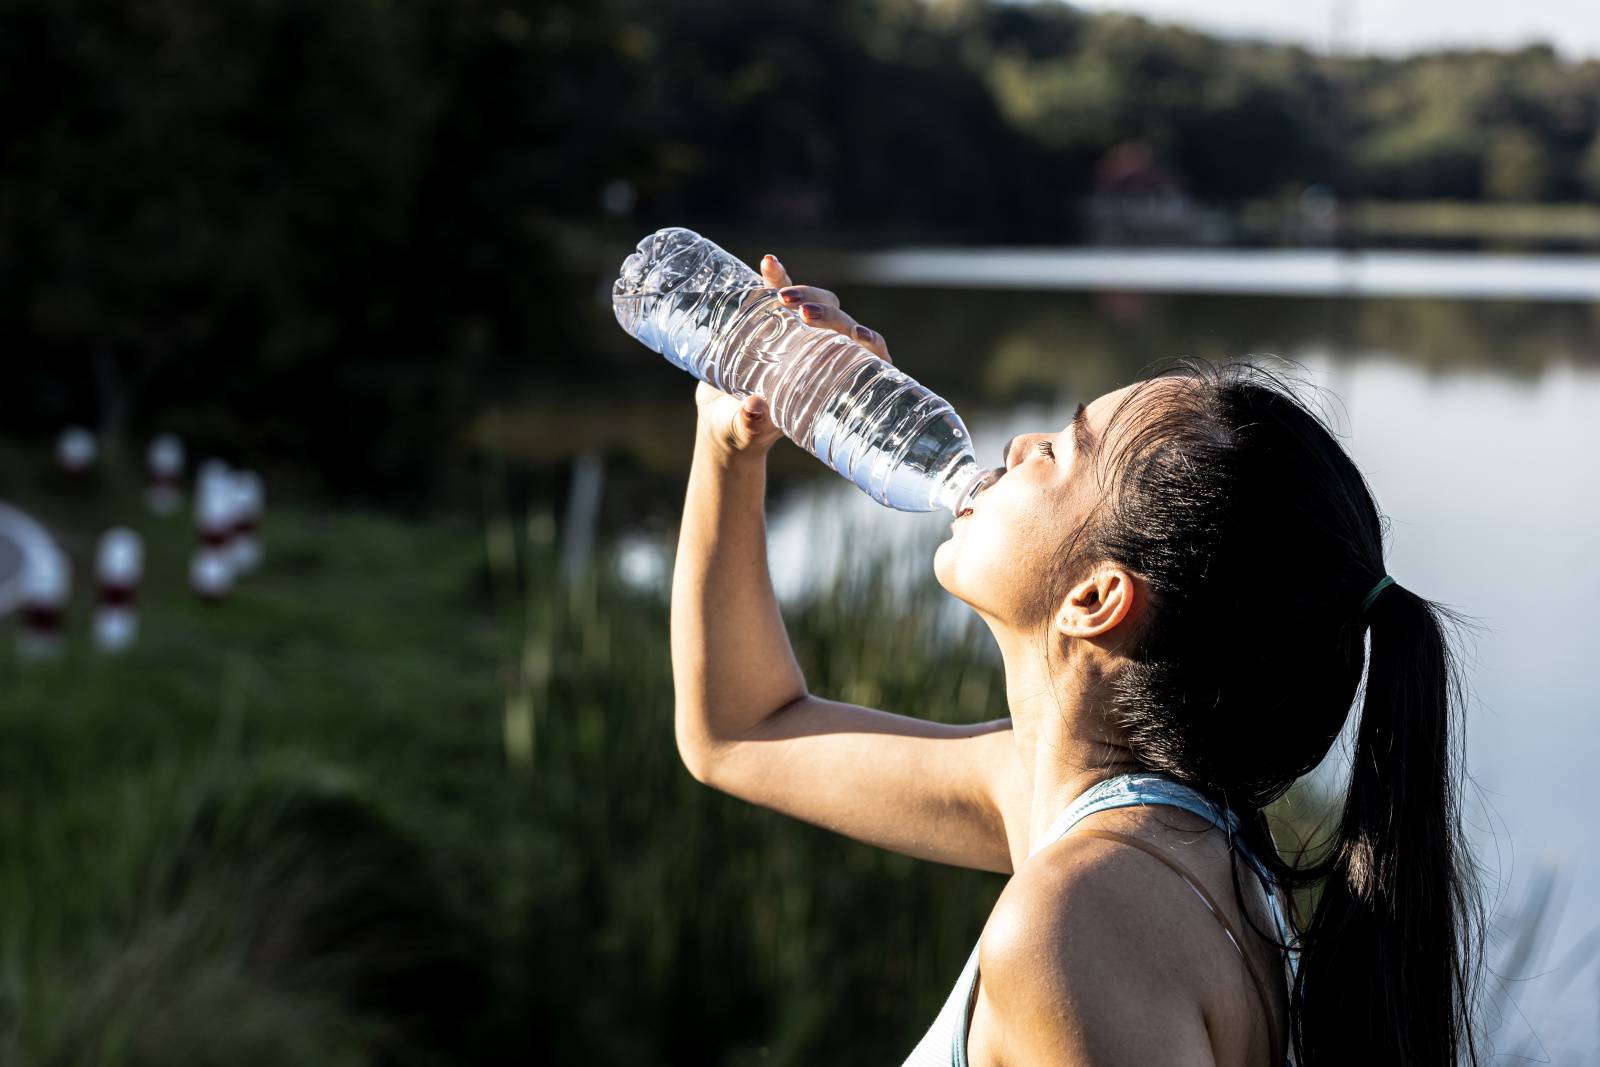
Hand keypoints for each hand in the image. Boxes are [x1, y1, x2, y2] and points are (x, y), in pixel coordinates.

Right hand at [695, 253, 893, 459]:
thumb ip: (750, 423)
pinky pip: (779, 293)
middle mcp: (823, 353)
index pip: (868, 357)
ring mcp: (798, 334)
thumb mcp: (747, 431)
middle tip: (805, 315)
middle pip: (841, 323)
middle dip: (829, 314)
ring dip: (806, 294)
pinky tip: (768, 263)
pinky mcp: (771, 320)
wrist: (722, 420)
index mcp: (833, 382)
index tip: (860, 335)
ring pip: (817, 303)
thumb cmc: (744, 431)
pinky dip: (775, 277)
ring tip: (782, 295)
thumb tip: (754, 408)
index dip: (871, 342)